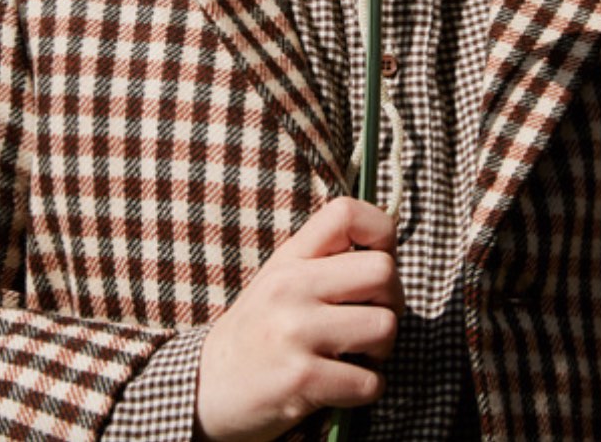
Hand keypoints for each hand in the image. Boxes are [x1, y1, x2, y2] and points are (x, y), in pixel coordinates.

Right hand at [195, 197, 403, 441]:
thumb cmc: (259, 331)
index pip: (346, 213)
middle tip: (373, 318)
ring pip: (384, 327)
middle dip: (393, 301)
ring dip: (382, 350)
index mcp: (290, 257)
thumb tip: (389, 255)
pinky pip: (369, 382)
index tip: (380, 258)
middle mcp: (291, 286)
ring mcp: (295, 331)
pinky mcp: (301, 379)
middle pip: (383, 271)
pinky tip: (344, 386)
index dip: (381, 231)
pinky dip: (367, 388)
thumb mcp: (282, 279)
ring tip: (356, 355)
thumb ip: (326, 260)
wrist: (207, 388)